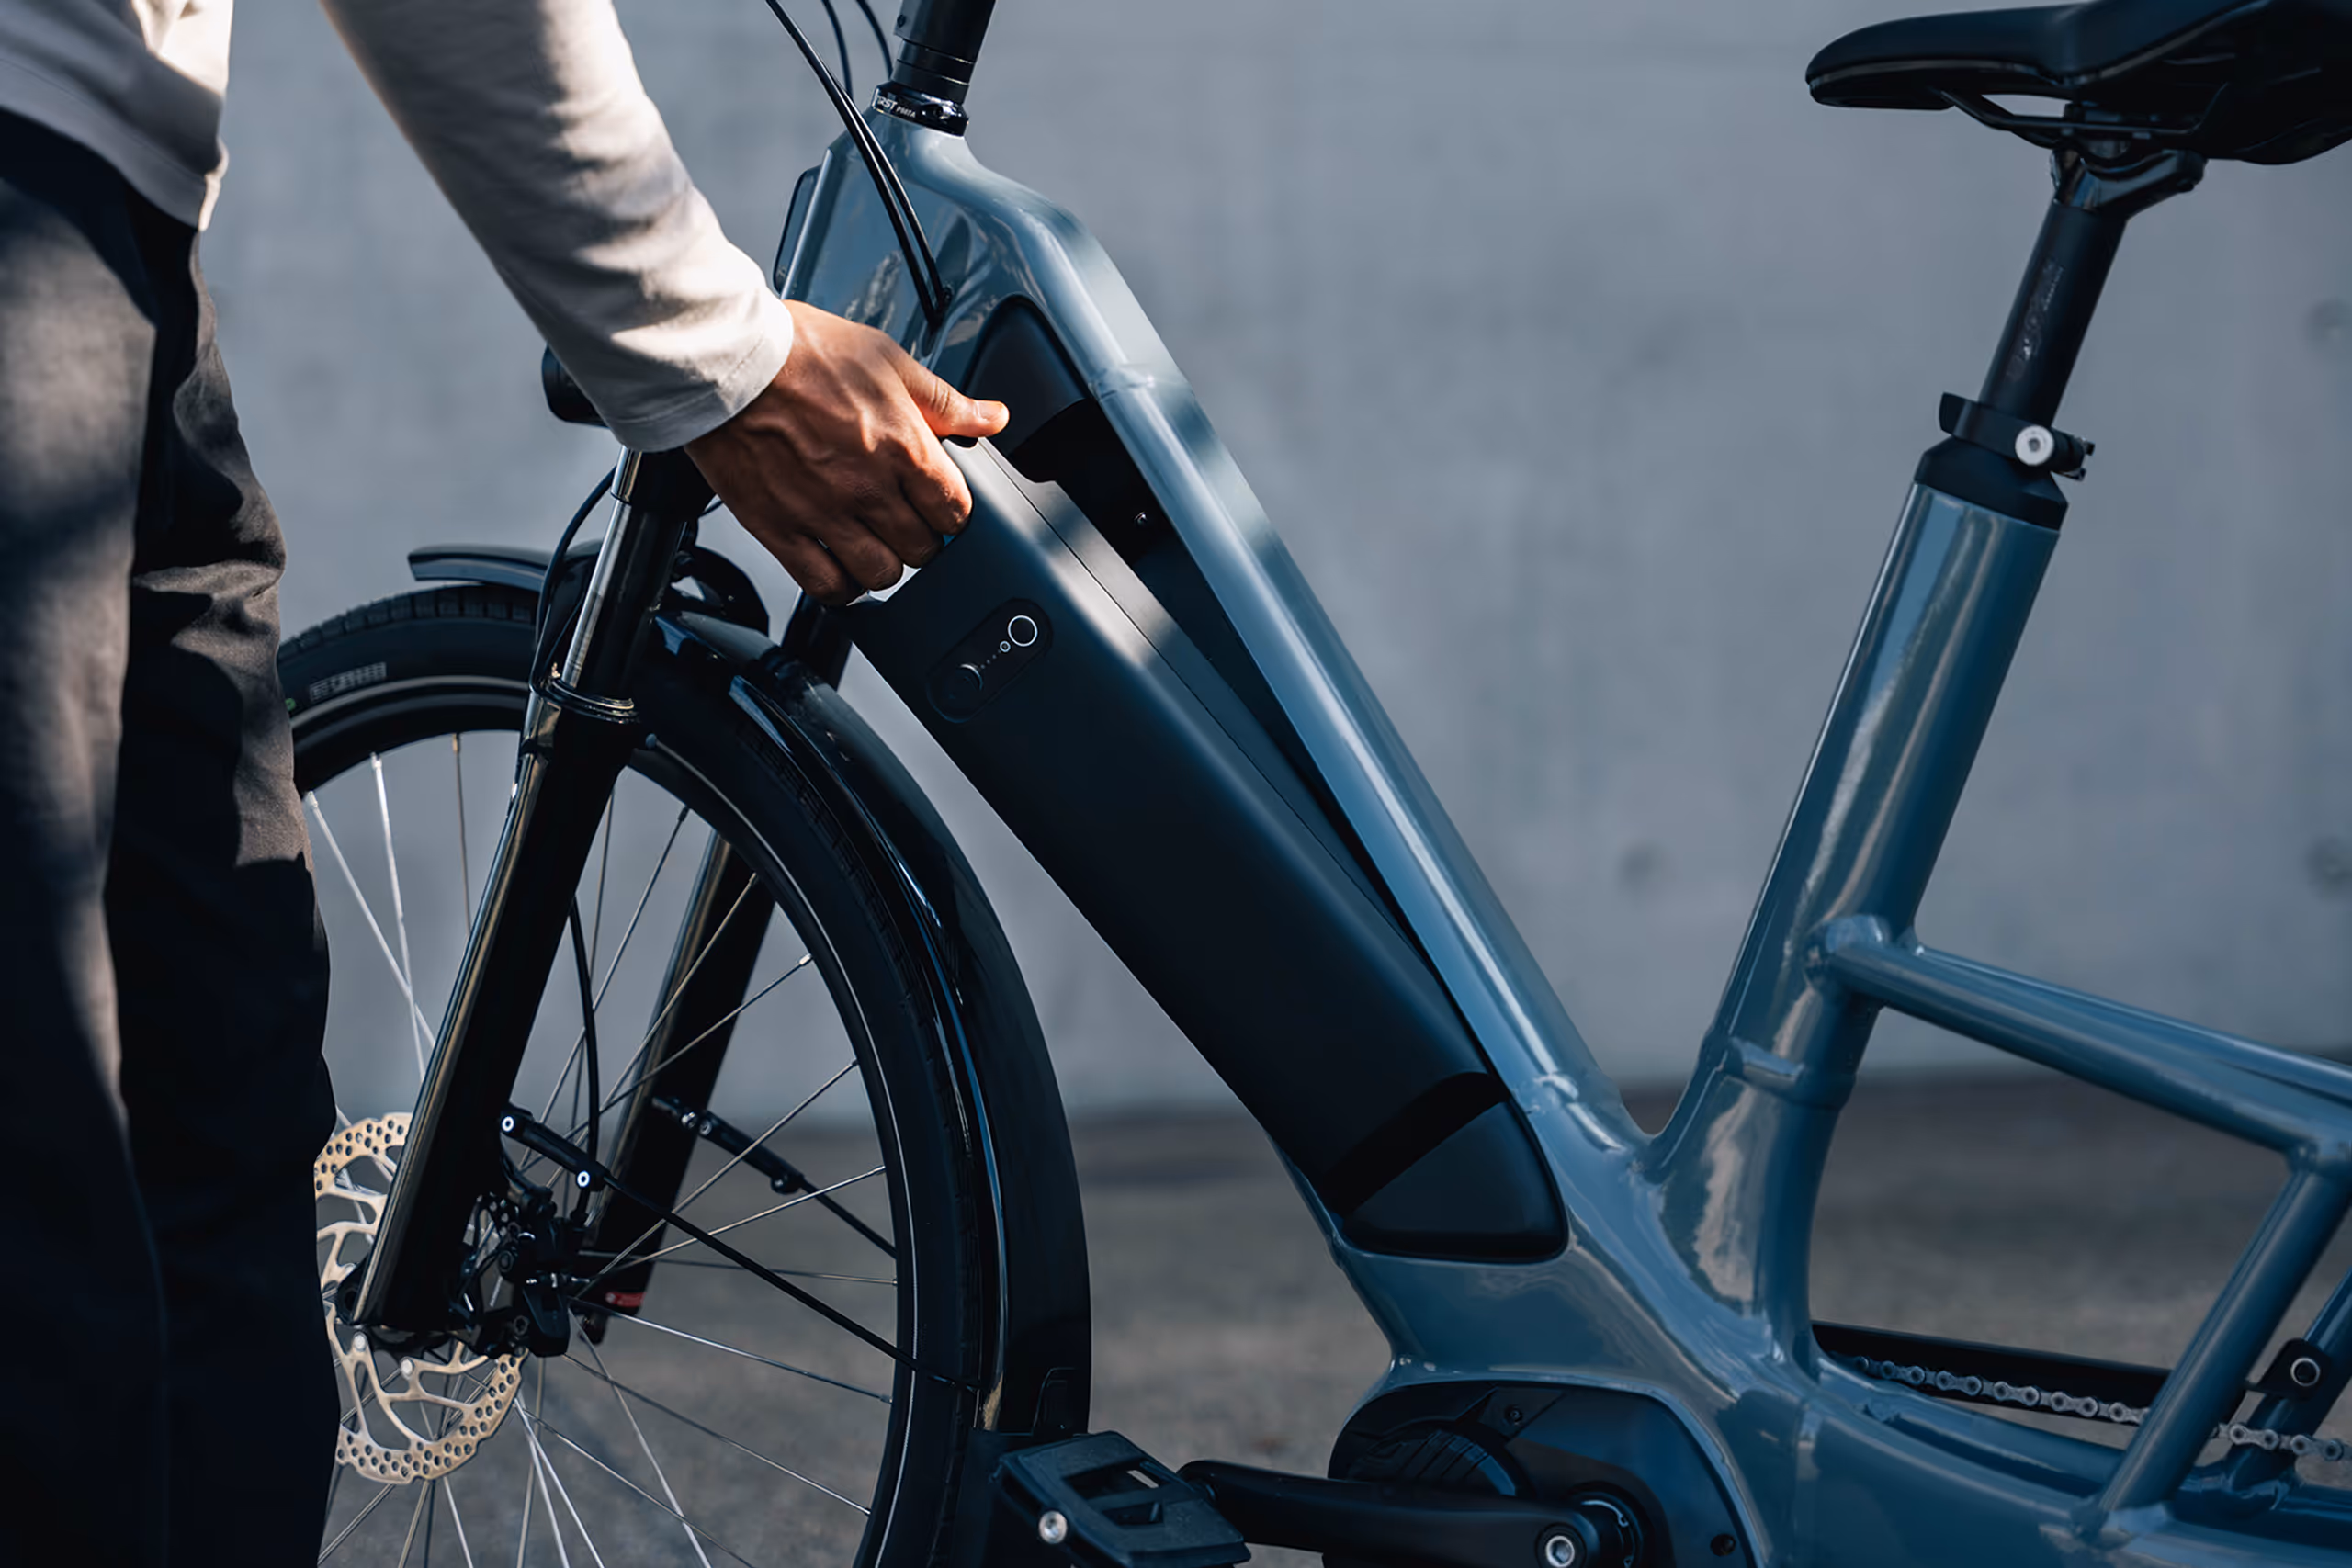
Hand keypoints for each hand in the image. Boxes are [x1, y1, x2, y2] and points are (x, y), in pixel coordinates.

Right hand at [686, 300, 1007, 602]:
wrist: (726, 358)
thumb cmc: (801, 351)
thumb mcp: (888, 360)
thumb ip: (945, 401)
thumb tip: (993, 418)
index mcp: (902, 447)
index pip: (956, 511)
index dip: (954, 512)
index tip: (941, 504)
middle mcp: (866, 488)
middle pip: (922, 550)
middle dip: (923, 538)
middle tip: (908, 522)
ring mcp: (822, 513)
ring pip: (880, 575)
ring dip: (885, 564)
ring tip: (876, 544)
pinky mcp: (778, 529)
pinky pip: (824, 585)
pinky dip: (841, 586)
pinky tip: (841, 566)